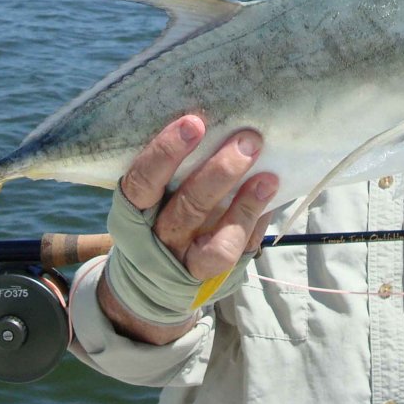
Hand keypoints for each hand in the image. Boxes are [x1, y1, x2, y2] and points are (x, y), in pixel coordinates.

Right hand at [97, 115, 277, 343]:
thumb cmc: (154, 218)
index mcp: (134, 212)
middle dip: (220, 172)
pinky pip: (238, 253)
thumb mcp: (148, 198)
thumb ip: (171, 169)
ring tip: (267, 176)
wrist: (148, 285)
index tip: (193, 123)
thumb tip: (217, 119)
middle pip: (188, 208)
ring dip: (245, 205)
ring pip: (218, 242)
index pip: (142, 182)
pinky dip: (254, 224)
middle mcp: (159, 239)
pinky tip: (268, 197)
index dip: (164, 153)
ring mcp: (187, 263)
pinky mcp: (214, 278)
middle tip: (246, 139)